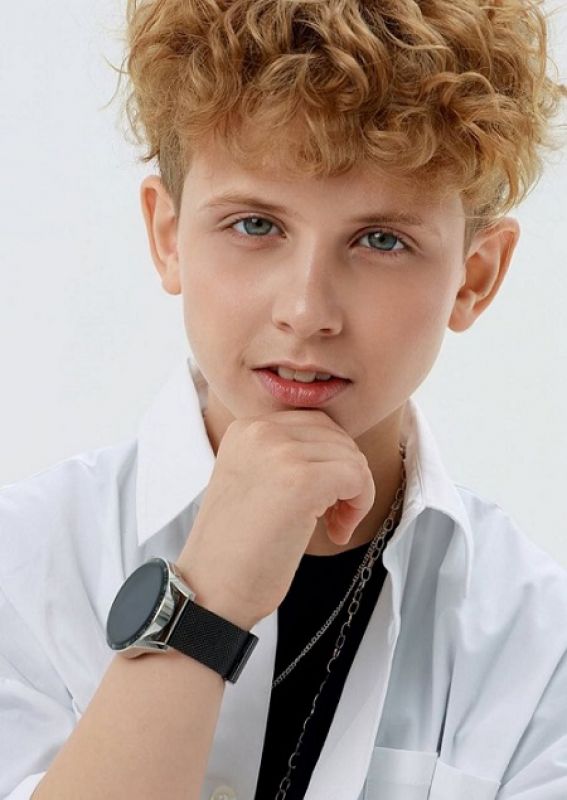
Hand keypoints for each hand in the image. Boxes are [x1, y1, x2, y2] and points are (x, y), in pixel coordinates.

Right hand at [176, 409, 374, 628]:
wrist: (211, 589)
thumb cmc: (236, 548)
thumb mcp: (252, 479)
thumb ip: (284, 456)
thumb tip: (339, 448)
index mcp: (245, 429)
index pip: (315, 424)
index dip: (330, 462)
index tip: (323, 499)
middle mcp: (260, 432)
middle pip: (337, 437)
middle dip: (347, 476)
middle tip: (333, 517)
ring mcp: (280, 453)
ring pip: (352, 457)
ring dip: (355, 495)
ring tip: (333, 526)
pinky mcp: (301, 481)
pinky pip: (357, 477)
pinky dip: (360, 505)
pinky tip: (337, 532)